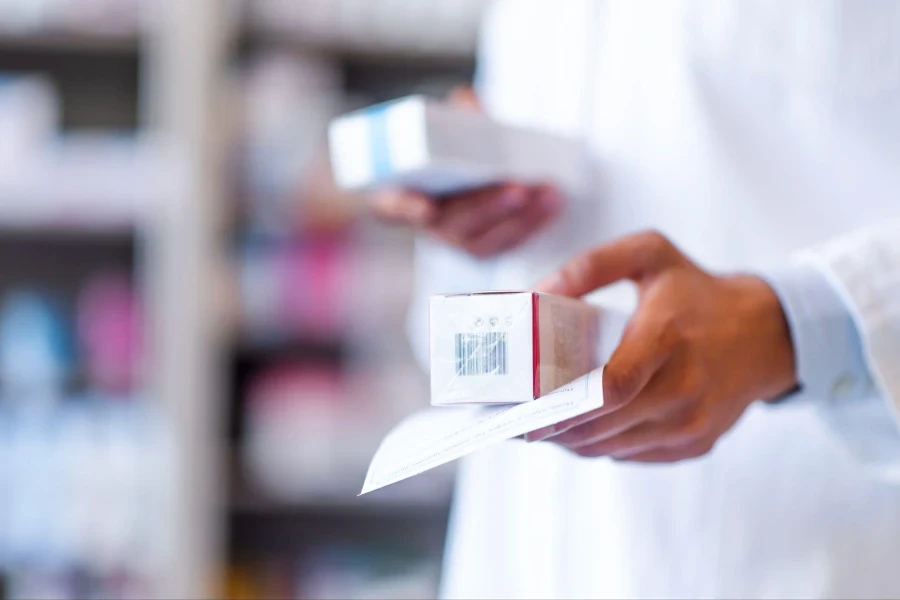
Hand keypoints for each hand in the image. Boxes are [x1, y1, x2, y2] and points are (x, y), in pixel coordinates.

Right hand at [368, 87, 562, 257]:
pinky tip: (552, 200)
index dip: (404, 208)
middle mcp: (426, 222)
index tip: (425, 206)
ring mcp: (455, 238)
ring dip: (518, 217)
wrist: (478, 162)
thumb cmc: (454, 142)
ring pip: (482, 240)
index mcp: (399, 192)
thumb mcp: (453, 121)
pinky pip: (507, 243)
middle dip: (486, 206)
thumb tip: (469, 104)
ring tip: (545, 191)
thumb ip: (458, 113)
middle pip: (450, 225)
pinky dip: (533, 221)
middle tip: (515, 186)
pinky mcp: (485, 244)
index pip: (390, 206)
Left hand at [525, 230, 796, 462]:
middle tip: (517, 416)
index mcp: (669, 338)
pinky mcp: (696, 444)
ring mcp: (694, 423)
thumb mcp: (649, 253)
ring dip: (571, 439)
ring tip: (540, 422)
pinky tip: (581, 427)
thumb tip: (536, 294)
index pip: (611, 386)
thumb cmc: (696, 290)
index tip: (525, 406)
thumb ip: (590, 265)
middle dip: (553, 425)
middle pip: (603, 424)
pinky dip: (601, 444)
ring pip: (612, 447)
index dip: (563, 404)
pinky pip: (632, 454)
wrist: (767, 332)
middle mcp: (685, 388)